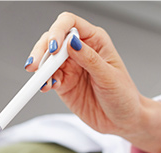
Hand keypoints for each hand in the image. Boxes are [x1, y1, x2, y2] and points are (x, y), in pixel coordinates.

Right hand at [27, 12, 160, 152]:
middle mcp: (80, 50)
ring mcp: (70, 67)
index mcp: (95, 41)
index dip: (58, 31)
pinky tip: (46, 87)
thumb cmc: (123, 96)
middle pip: (52, 40)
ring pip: (47, 59)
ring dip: (40, 69)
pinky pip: (48, 78)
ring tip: (41, 80)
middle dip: (42, 51)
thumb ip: (90, 59)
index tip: (54, 47)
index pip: (70, 24)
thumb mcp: (109, 77)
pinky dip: (43, 82)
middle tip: (36, 66)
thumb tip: (72, 42)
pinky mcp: (63, 83)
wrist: (122, 121)